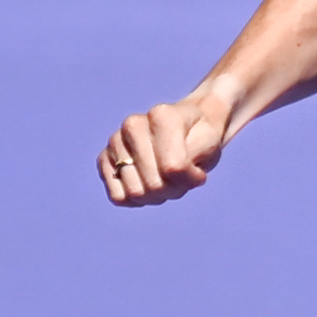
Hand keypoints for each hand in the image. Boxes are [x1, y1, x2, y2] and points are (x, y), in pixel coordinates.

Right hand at [98, 91, 234, 205]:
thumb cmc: (199, 137)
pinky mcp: (104, 158)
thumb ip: (193, 161)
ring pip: (135, 193)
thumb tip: (170, 174)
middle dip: (173, 189)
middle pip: (153, 185)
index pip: (173, 167)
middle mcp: (132, 125)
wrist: (185, 127)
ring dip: (157, 195)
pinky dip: (137, 199)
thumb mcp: (212, 146)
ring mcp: (115, 141)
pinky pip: (118, 196)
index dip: (190, 179)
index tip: (198, 172)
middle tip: (181, 178)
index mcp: (161, 116)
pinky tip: (147, 184)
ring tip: (165, 178)